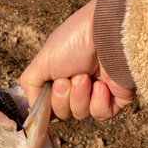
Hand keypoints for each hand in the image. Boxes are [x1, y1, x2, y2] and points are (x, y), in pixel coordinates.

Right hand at [20, 0, 134, 120]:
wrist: (108, 32)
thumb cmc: (75, 40)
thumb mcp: (42, 61)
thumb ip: (31, 86)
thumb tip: (34, 107)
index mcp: (62, 78)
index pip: (51, 107)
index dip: (50, 102)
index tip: (53, 85)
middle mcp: (79, 88)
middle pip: (64, 114)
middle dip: (63, 98)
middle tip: (69, 78)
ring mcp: (98, 95)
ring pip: (81, 115)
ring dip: (80, 96)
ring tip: (86, 76)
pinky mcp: (116, 100)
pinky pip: (101, 115)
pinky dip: (98, 102)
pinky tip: (101, 85)